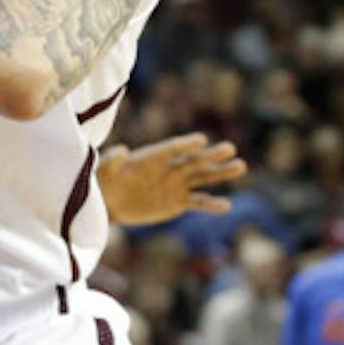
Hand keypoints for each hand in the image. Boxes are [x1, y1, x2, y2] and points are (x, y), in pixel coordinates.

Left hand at [97, 132, 245, 226]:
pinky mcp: (178, 201)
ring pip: (202, 176)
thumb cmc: (103, 181)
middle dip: (211, 155)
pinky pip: (198, 201)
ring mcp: (175, 184)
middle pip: (193, 159)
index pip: (172, 148)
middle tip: (230, 149)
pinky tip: (227, 205)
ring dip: (220, 172)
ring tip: (240, 166)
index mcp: (151, 156)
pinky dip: (211, 204)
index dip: (185, 144)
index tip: (201, 139)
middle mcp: (168, 167)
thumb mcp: (103, 170)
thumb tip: (121, 149)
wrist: (109, 203)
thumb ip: (111, 161)